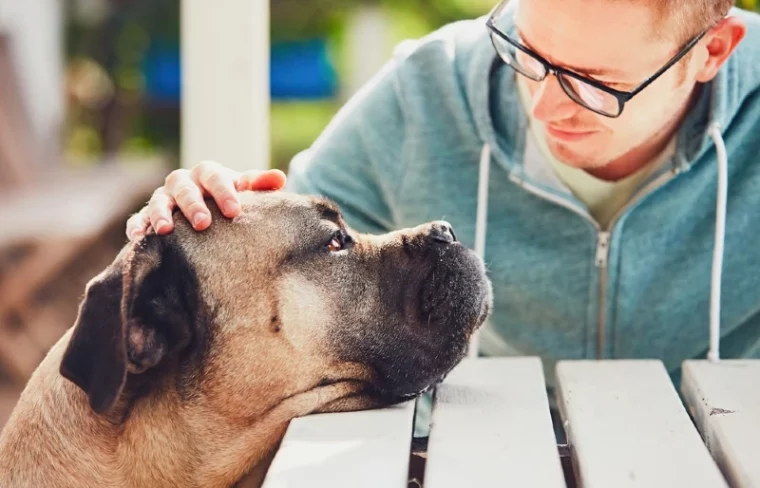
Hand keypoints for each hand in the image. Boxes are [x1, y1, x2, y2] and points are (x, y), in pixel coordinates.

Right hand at [126, 160, 286, 240]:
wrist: (209, 209)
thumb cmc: (230, 200)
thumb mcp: (245, 192)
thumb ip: (260, 185)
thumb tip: (280, 178)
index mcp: (208, 173)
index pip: (215, 177)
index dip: (223, 192)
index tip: (234, 211)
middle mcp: (183, 182)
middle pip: (185, 189)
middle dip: (193, 205)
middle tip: (204, 224)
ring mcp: (164, 198)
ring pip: (159, 201)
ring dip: (160, 214)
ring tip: (165, 230)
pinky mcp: (148, 215)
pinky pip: (139, 218)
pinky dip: (137, 225)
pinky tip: (139, 237)